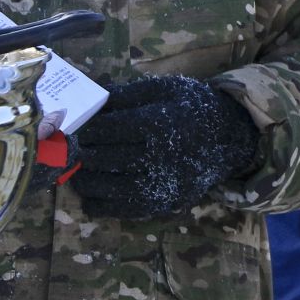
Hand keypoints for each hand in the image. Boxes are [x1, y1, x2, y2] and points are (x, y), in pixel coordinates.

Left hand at [68, 74, 261, 220]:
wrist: (228, 139)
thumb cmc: (191, 108)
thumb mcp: (165, 89)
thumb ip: (127, 93)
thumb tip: (91, 97)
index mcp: (159, 124)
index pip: (107, 129)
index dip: (87, 129)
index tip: (78, 128)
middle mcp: (160, 157)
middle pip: (103, 158)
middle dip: (82, 153)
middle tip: (71, 149)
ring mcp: (162, 185)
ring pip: (106, 187)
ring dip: (84, 179)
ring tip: (76, 171)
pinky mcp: (163, 204)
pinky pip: (121, 210)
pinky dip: (98, 204)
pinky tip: (89, 194)